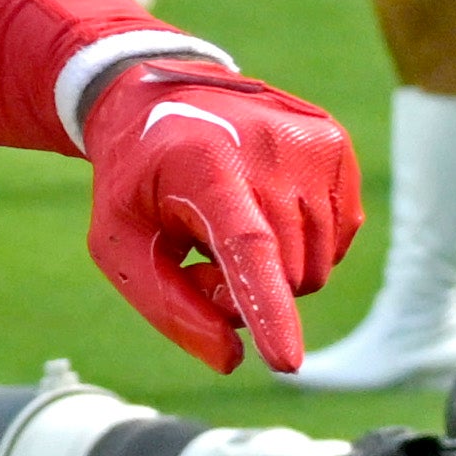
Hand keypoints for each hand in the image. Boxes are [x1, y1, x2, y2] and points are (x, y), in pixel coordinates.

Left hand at [79, 52, 362, 375]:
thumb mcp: (118, 240)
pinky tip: (265, 213)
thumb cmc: (136, 178)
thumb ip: (167, 304)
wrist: (159, 93)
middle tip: (200, 260)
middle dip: (246, 292)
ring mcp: (312, 143)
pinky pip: (337, 240)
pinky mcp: (335, 146)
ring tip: (227, 230)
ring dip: (275, 271)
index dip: (267, 308)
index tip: (286, 361)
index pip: (248, 247)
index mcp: (207, 167)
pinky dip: (301, 247)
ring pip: (315, 267)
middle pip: (285, 276)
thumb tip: (231, 359)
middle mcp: (271, 148)